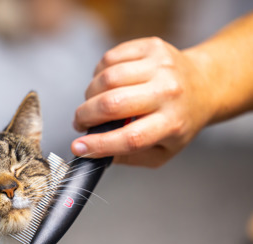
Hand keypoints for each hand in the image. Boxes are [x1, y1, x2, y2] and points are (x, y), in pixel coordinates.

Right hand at [71, 37, 215, 166]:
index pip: (130, 137)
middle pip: (113, 104)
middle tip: (80, 122)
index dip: (99, 144)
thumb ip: (129, 157)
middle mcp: (168, 92)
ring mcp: (160, 65)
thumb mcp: (162, 151)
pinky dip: (98, 74)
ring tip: (94, 102)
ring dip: (90, 95)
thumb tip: (94, 153)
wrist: (204, 84)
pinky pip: (109, 58)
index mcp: (172, 123)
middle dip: (85, 115)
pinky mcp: (151, 46)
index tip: (77, 147)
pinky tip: (105, 84)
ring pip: (107, 78)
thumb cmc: (178, 121)